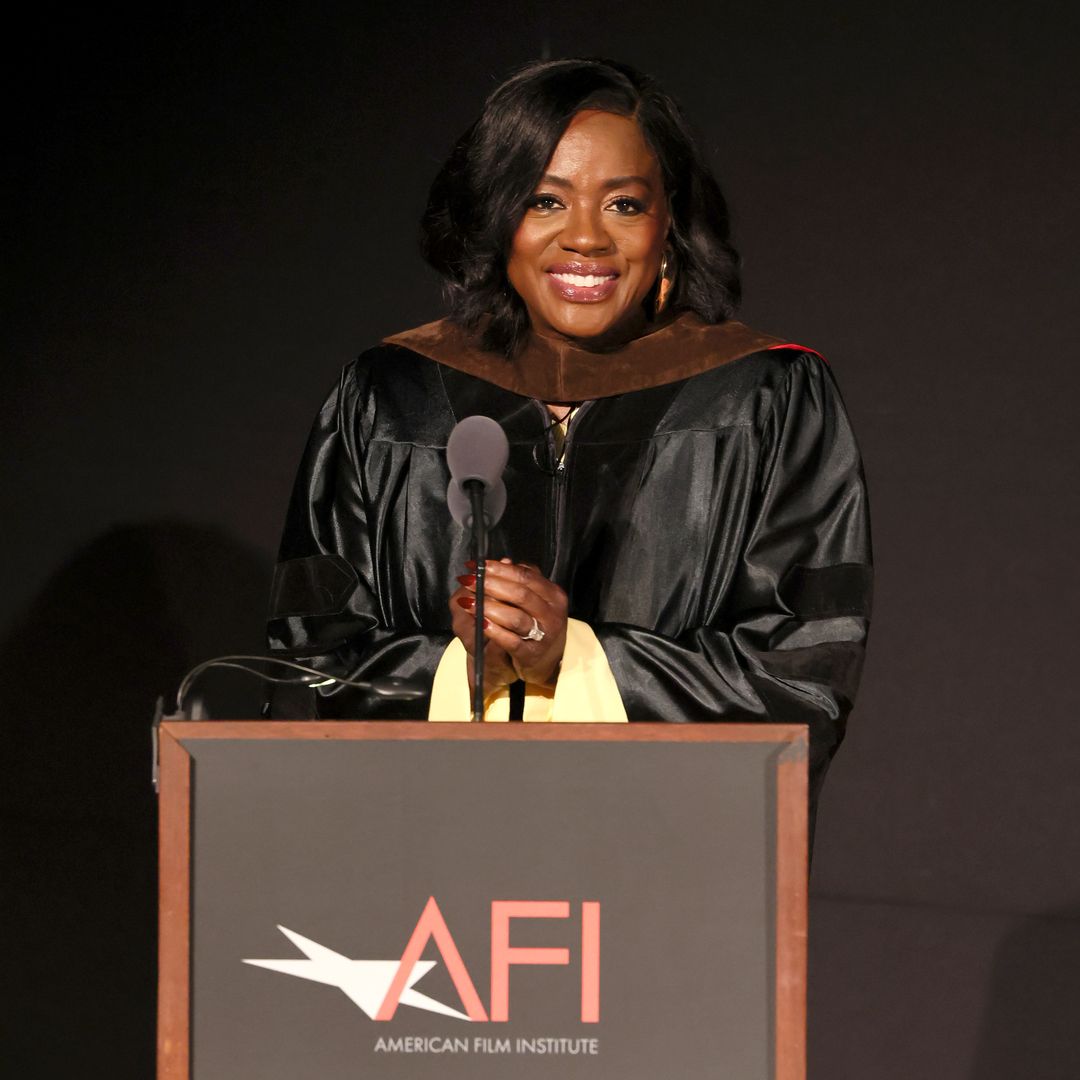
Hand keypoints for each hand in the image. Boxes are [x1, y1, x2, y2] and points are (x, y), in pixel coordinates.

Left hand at [452, 559, 567, 686]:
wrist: (541, 660)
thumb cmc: (533, 622)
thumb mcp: (531, 598)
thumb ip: (519, 579)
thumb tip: (503, 561)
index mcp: (552, 594)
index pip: (525, 576)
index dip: (500, 569)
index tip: (478, 566)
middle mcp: (552, 614)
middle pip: (521, 594)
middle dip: (491, 585)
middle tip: (469, 581)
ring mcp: (544, 635)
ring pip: (516, 618)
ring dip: (489, 607)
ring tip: (469, 602)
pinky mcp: (532, 655)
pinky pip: (512, 642)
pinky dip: (494, 631)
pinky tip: (481, 623)